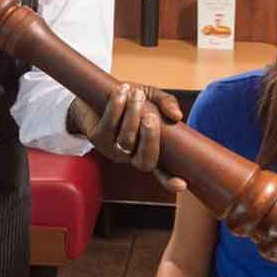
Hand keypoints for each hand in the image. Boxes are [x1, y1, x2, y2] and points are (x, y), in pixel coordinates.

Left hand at [68, 83, 186, 191]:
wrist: (95, 92)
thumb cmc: (128, 99)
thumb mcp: (152, 97)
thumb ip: (166, 103)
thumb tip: (177, 116)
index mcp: (149, 150)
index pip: (162, 173)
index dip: (171, 180)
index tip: (181, 184)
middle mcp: (132, 156)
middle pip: (145, 162)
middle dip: (150, 139)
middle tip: (151, 117)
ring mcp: (114, 150)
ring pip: (127, 140)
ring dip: (132, 114)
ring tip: (136, 94)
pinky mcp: (97, 139)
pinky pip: (108, 126)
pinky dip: (116, 108)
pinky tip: (121, 92)